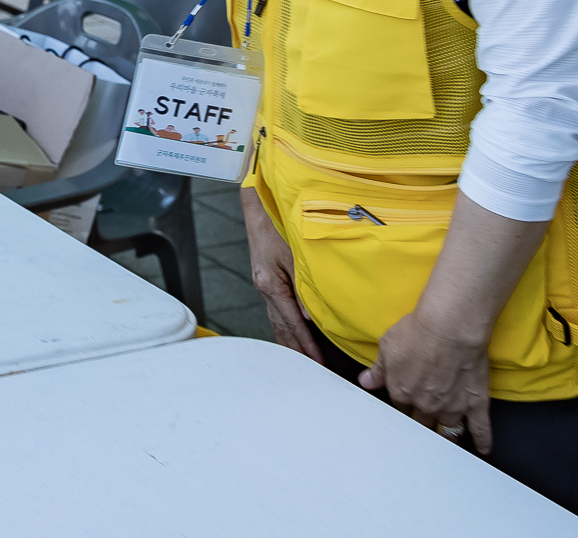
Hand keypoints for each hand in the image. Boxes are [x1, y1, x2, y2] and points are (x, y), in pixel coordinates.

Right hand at [242, 186, 321, 362]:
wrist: (259, 206)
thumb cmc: (278, 225)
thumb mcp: (295, 253)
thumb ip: (305, 284)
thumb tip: (312, 316)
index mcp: (271, 284)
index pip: (292, 322)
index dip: (306, 343)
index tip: (318, 362)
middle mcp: (264, 288)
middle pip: (281, 327)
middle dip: (296, 350)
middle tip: (312, 370)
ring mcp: (263, 284)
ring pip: (276, 321)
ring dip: (289, 341)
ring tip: (301, 360)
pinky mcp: (266, 279)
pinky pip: (275, 310)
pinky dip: (284, 326)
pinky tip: (290, 333)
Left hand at [361, 307, 493, 452]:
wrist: (450, 328)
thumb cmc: (418, 332)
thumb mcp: (388, 345)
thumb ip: (377, 369)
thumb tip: (366, 382)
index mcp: (402, 392)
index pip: (398, 406)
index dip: (402, 403)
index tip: (406, 402)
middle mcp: (426, 405)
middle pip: (421, 422)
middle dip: (420, 423)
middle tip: (423, 424)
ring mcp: (451, 407)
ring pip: (447, 429)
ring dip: (445, 436)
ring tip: (445, 440)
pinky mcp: (475, 403)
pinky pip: (479, 428)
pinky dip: (482, 440)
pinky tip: (482, 448)